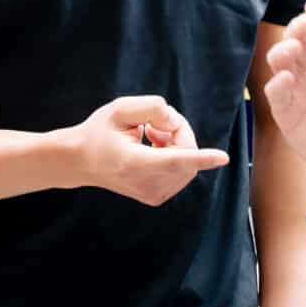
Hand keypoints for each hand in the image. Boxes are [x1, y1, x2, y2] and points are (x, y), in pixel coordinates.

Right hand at [70, 95, 229, 206]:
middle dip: (179, 132)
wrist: (82, 161)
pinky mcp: (157, 198)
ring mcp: (153, 195)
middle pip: (187, 154)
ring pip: (188, 163)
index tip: (223, 158)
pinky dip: (175, 156)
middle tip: (153, 124)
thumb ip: (153, 108)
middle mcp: (145, 183)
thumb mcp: (120, 108)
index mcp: (134, 162)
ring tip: (149, 136)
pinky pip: (183, 172)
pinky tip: (153, 149)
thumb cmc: (101, 131)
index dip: (200, 157)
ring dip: (176, 144)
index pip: (173, 160)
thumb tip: (176, 123)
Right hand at [262, 0, 305, 181]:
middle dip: (296, 28)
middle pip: (295, 37)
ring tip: (294, 49)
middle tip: (305, 25)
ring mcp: (294, 84)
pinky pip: (275, 91)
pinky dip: (278, 83)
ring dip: (283, 51)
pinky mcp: (284, 107)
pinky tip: (286, 79)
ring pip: (279, 59)